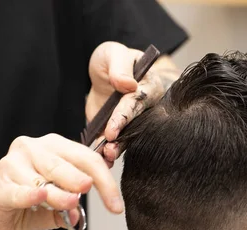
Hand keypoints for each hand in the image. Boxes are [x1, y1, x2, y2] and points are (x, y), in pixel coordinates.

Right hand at [0, 134, 123, 229]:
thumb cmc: (20, 205)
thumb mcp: (53, 206)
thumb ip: (69, 204)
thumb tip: (81, 211)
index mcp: (50, 148)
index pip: (85, 157)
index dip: (105, 180)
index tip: (116, 204)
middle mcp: (32, 148)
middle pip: (71, 163)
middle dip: (95, 184)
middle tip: (109, 202)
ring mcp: (13, 164)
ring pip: (48, 178)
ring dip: (63, 194)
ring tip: (73, 204)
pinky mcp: (0, 184)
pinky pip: (22, 190)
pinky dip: (32, 195)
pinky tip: (40, 196)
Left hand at [86, 42, 180, 164]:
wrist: (105, 72)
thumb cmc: (113, 60)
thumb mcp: (113, 54)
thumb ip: (120, 66)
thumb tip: (127, 84)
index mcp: (148, 87)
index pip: (135, 103)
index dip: (123, 117)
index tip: (112, 130)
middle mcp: (143, 108)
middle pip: (134, 126)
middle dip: (122, 140)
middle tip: (109, 150)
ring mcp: (131, 122)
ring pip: (126, 138)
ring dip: (115, 149)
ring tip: (105, 157)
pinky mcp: (117, 130)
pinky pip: (113, 143)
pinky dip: (105, 151)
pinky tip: (98, 159)